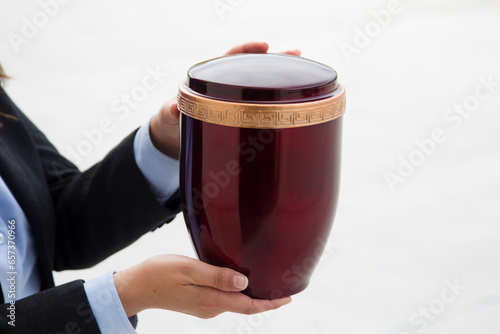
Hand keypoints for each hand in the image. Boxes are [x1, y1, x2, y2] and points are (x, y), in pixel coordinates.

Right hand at [114, 255, 291, 317]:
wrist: (137, 286)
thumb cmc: (160, 273)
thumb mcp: (189, 269)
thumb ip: (217, 276)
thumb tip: (244, 283)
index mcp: (210, 300)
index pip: (247, 305)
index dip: (269, 304)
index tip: (287, 298)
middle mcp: (210, 307)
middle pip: (244, 305)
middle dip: (265, 300)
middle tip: (283, 289)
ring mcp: (204, 306)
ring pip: (234, 302)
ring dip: (251, 296)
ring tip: (266, 284)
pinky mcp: (198, 302)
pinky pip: (224, 298)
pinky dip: (237, 292)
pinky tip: (239, 282)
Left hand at [149, 42, 300, 158]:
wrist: (175, 141)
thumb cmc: (171, 123)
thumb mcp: (168, 118)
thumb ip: (170, 112)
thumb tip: (172, 107)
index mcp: (209, 79)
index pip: (230, 58)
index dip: (247, 50)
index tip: (264, 46)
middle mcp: (225, 87)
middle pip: (253, 69)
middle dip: (275, 60)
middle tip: (297, 54)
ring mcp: (236, 103)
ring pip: (261, 88)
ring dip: (282, 80)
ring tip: (308, 76)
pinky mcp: (242, 119)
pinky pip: (262, 110)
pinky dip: (278, 107)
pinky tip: (297, 107)